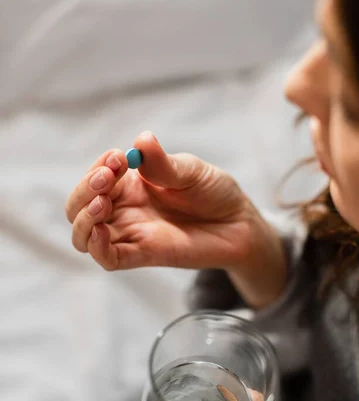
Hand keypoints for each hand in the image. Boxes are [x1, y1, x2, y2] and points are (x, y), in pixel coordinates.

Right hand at [66, 132, 255, 271]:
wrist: (238, 223)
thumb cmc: (213, 192)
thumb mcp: (190, 170)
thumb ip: (164, 163)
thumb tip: (142, 141)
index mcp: (129, 184)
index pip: (94, 177)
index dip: (98, 166)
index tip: (119, 157)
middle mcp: (124, 209)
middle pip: (79, 206)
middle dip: (84, 190)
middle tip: (106, 177)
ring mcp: (131, 233)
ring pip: (84, 235)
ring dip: (83, 218)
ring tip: (101, 203)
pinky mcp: (143, 255)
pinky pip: (107, 258)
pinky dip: (96, 247)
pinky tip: (101, 231)